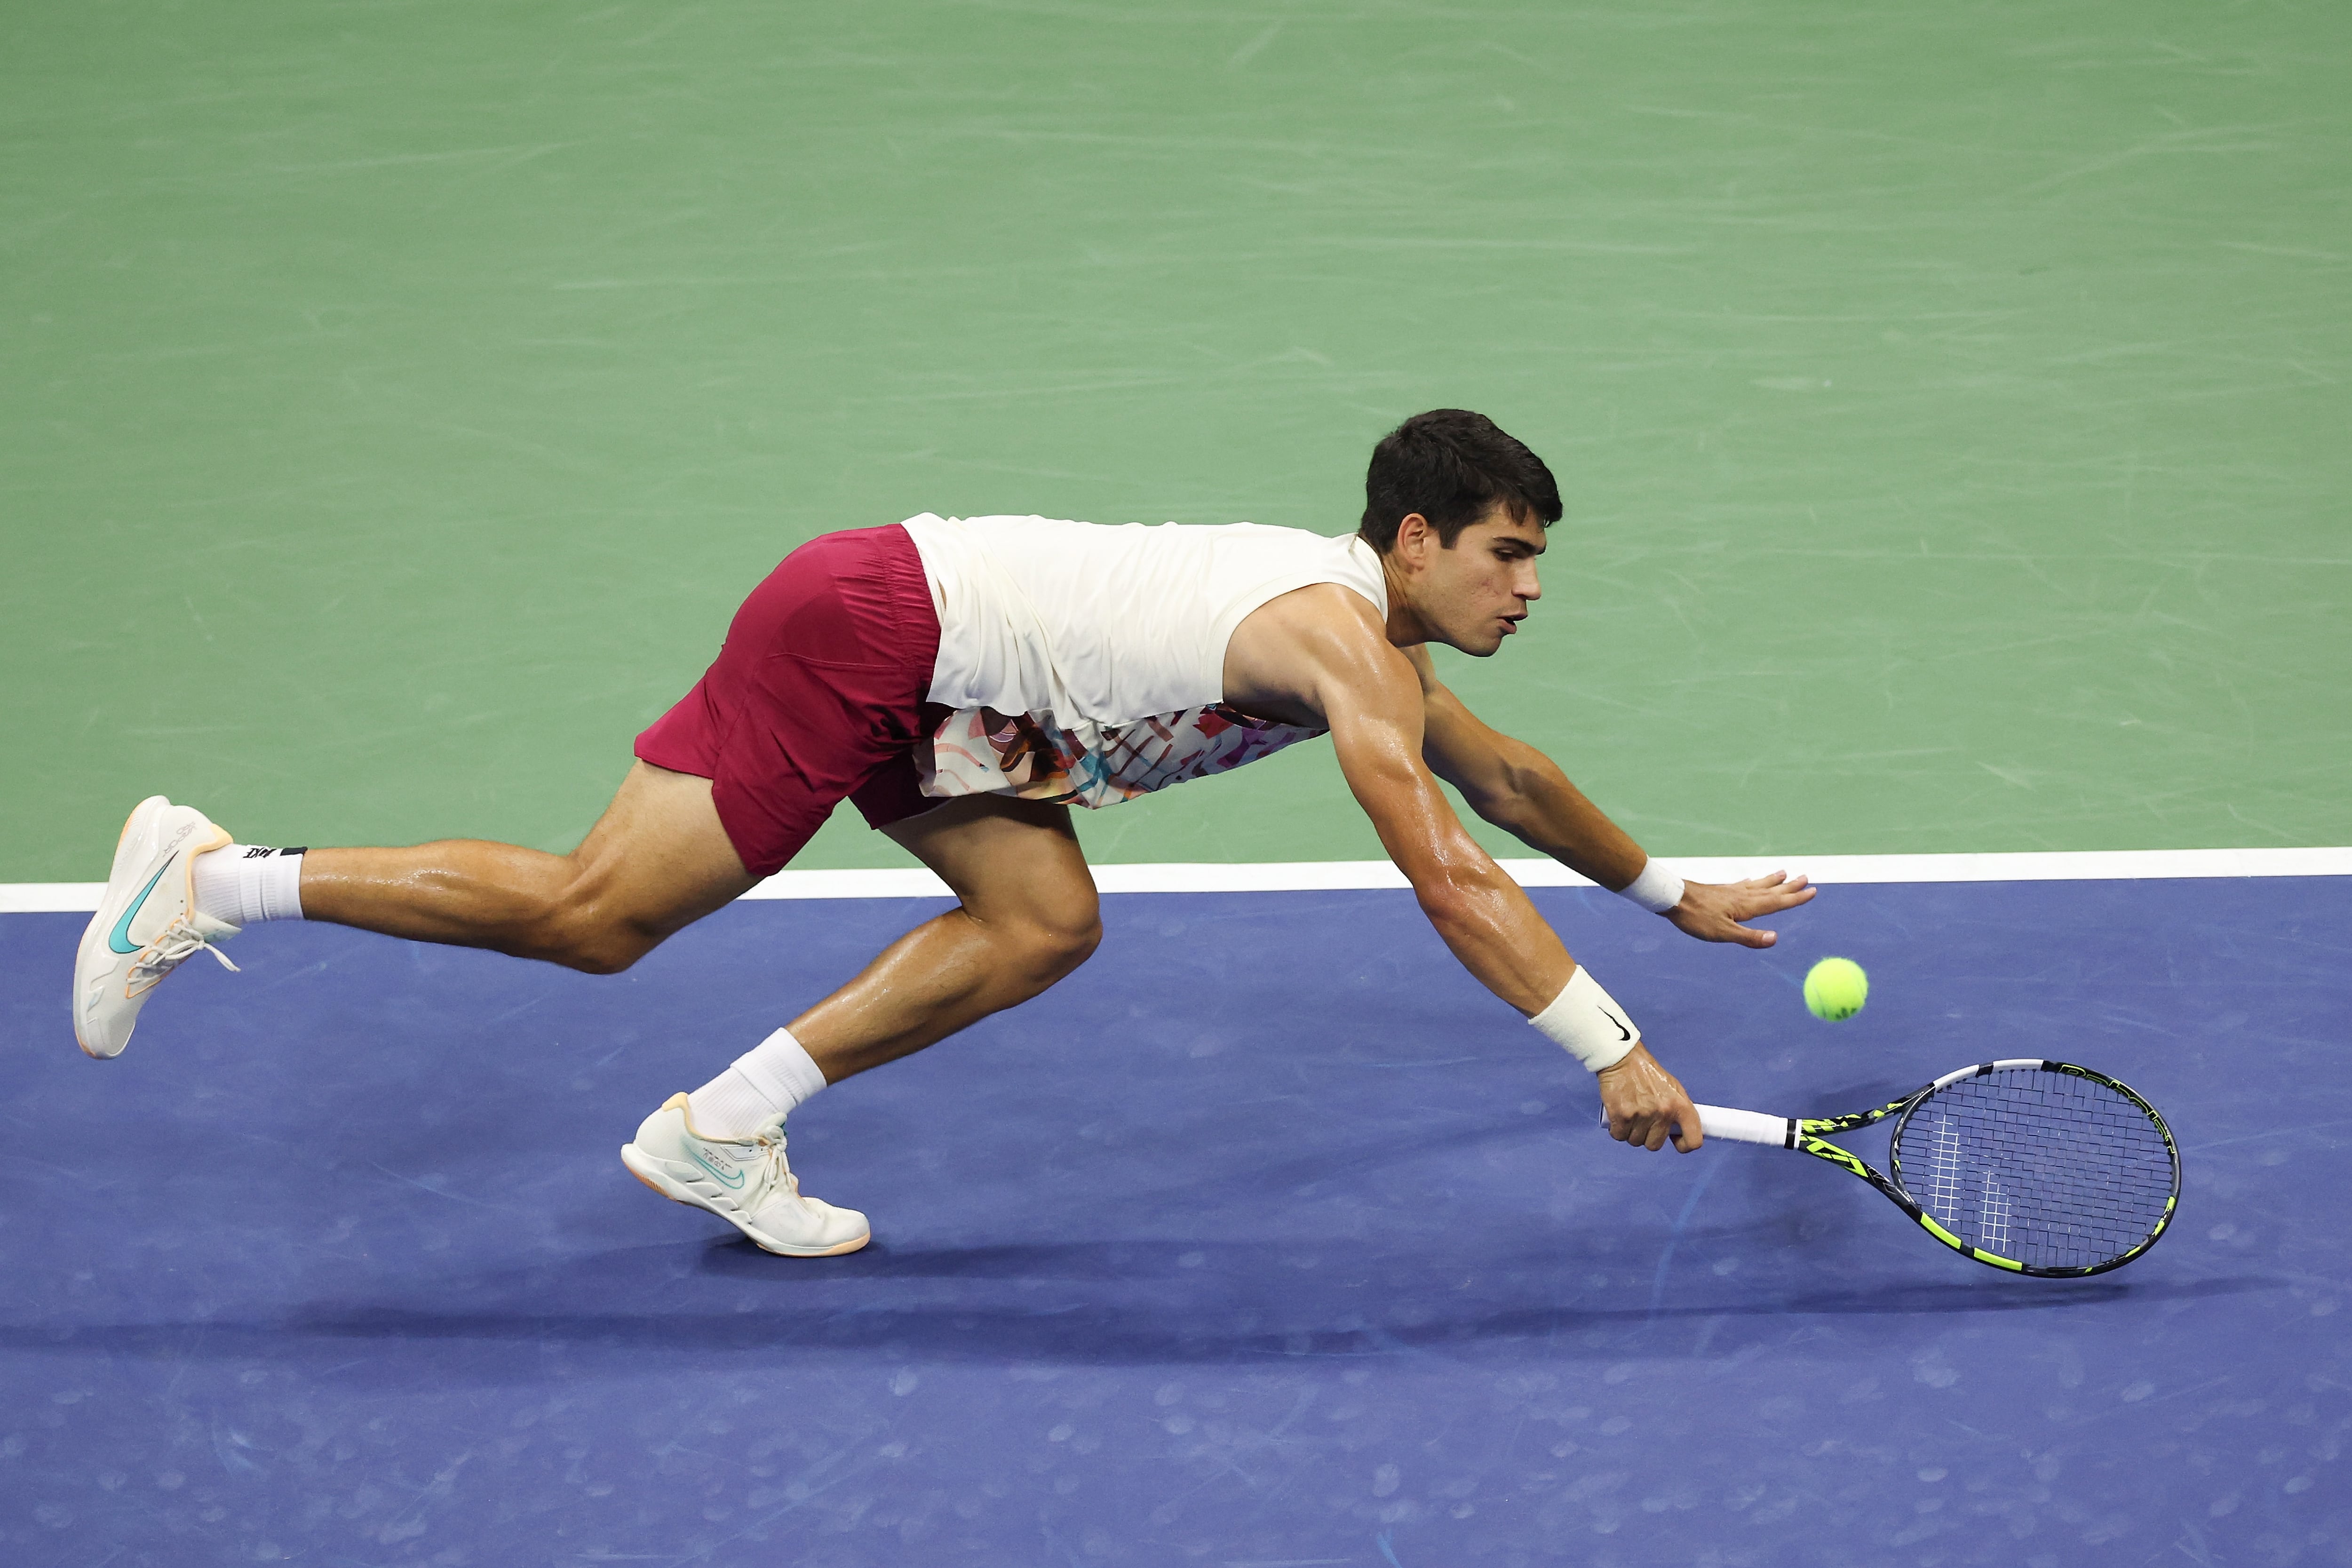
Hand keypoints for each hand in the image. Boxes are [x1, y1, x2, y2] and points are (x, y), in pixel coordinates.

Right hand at [1597, 1044, 1701, 1151]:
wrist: (1623, 1059)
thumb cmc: (1647, 1073)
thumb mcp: (1673, 1088)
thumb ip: (1678, 1110)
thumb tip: (1678, 1131)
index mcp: (1680, 1106)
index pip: (1694, 1140)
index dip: (1684, 1145)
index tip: (1675, 1141)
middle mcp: (1663, 1112)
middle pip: (1655, 1145)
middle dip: (1647, 1136)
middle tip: (1643, 1120)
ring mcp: (1642, 1115)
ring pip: (1636, 1141)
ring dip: (1631, 1132)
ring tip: (1630, 1114)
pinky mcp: (1622, 1116)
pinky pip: (1619, 1135)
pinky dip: (1617, 1129)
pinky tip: (1619, 1117)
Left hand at [1664, 871, 1814, 947]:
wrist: (1673, 898)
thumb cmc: (1696, 918)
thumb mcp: (1723, 933)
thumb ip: (1749, 937)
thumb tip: (1775, 938)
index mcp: (1746, 906)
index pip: (1777, 902)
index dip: (1795, 898)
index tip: (1813, 891)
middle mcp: (1742, 895)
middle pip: (1771, 890)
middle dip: (1789, 886)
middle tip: (1806, 878)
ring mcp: (1731, 891)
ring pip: (1758, 885)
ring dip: (1773, 881)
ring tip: (1784, 873)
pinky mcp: (1721, 891)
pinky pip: (1743, 885)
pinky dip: (1753, 882)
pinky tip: (1752, 880)